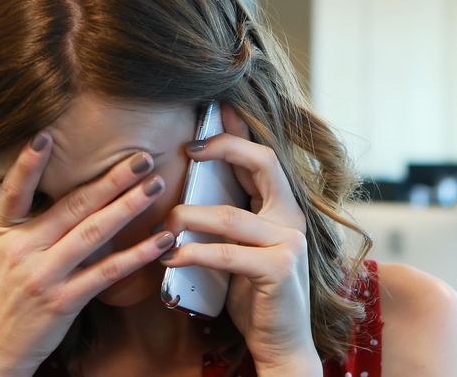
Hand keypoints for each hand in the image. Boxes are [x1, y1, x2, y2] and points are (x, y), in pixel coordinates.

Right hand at [0, 133, 175, 376]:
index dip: (28, 163)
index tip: (46, 134)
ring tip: (155, 185)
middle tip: (142, 157)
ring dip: (129, 206)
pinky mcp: (63, 301)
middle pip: (71, 205)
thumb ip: (19, 222)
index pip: (13, 191)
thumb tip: (51, 186)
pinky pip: (106, 272)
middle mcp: (20, 250)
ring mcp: (42, 276)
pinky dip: (136, 253)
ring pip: (93, 232)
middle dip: (111, 178)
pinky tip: (160, 240)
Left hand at [159, 104, 319, 372]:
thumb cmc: (253, 293)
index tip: (209, 114)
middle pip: (263, 163)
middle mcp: (292, 216)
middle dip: (224, 146)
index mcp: (283, 206)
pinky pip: (228, 253)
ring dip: (190, 216)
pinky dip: (194, 253)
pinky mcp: (279, 269)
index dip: (237, 131)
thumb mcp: (238, 246)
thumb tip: (187, 189)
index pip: (262, 156)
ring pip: (231, 215)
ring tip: (164, 222)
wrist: (280, 342)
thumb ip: (225, 217)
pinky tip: (171, 256)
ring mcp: (289, 241)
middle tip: (188, 148)